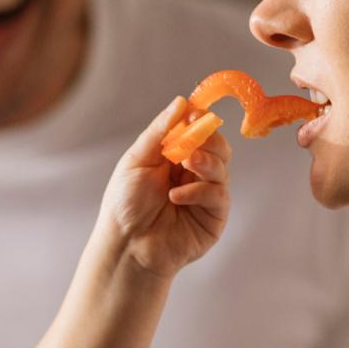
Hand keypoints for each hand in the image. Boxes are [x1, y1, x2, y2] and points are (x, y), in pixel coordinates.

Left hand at [98, 96, 231, 276]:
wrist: (126, 246)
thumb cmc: (125, 206)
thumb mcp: (137, 160)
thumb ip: (160, 132)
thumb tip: (182, 101)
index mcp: (175, 158)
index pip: (199, 131)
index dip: (200, 119)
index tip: (195, 112)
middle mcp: (194, 174)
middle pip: (218, 146)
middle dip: (208, 139)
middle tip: (192, 141)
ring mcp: (206, 197)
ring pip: (223, 167)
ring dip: (206, 161)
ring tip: (185, 164)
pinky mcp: (214, 219)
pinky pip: (218, 195)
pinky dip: (199, 191)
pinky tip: (176, 197)